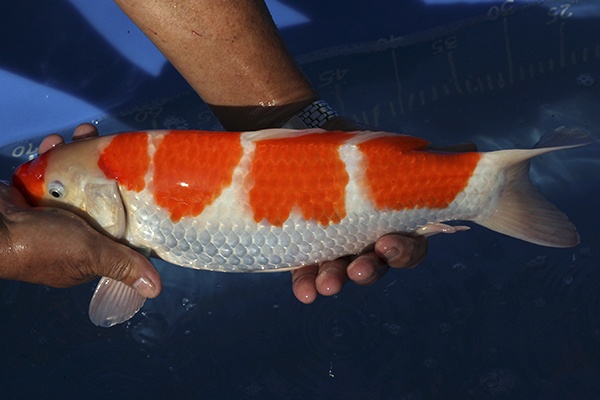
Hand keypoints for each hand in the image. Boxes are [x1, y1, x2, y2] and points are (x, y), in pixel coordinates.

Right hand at [1, 124, 160, 297]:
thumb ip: (122, 265)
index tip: (142, 184)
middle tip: (110, 147)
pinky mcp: (29, 197)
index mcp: (85, 256)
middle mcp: (68, 237)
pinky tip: (55, 141)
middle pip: (97, 200)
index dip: (131, 211)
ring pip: (74, 182)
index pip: (117, 233)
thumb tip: (155, 290)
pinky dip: (52, 156)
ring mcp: (47, 215)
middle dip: (105, 173)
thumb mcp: (90, 254)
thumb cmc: (40, 245)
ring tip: (83, 134)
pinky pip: (48, 173)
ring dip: (78, 156)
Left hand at [290, 116, 428, 302]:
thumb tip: (469, 149)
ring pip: (341, 272)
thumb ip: (421, 157)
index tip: (387, 244)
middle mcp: (369, 242)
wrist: (314, 143)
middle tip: (358, 270)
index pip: (408, 247)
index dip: (401, 250)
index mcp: (395, 224)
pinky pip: (309, 272)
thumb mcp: (388, 150)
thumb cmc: (359, 152)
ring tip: (325, 285)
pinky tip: (305, 293)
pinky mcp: (309, 249)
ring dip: (335, 281)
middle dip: (368, 271)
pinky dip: (306, 283)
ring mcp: (339, 248)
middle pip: (375, 266)